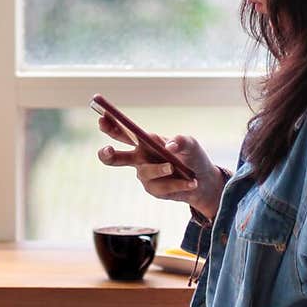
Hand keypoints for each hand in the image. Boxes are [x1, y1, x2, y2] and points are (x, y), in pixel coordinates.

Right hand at [96, 120, 226, 220]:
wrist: (203, 179)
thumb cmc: (191, 155)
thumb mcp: (190, 143)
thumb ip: (181, 140)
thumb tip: (169, 147)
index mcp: (143, 141)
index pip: (122, 132)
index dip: (110, 124)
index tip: (102, 117)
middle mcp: (139, 158)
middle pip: (116, 158)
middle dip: (107, 154)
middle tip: (107, 151)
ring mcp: (145, 175)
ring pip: (144, 173)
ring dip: (159, 169)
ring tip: (173, 167)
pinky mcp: (154, 190)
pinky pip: (162, 187)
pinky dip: (177, 184)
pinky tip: (190, 182)